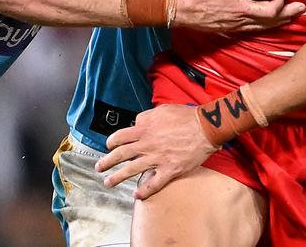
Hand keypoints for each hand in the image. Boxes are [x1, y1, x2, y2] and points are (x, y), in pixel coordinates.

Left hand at [95, 104, 217, 198]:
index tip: (109, 146)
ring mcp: (157, 158)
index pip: (121, 137)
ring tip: (108, 182)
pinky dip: (144, 191)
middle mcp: (148, 144)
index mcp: (146, 128)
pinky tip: (136, 195)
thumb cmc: (186, 116)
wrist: (206, 127)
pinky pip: (153, 184)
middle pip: (121, 154)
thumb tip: (137, 122)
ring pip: (132, 170)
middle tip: (99, 167)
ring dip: (117, 177)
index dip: (112, 142)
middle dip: (107, 162)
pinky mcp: (169, 170)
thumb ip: (148, 116)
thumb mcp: (163, 109)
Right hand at [173, 0, 305, 31]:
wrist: (174, 4)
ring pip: (265, 23)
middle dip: (288, 8)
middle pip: (271, 12)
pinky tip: (274, 23)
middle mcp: (239, 8)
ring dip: (282, 19)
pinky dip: (268, 26)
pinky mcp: (230, 29)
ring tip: (295, 15)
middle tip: (300, 4)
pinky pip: (254, 29)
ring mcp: (235, 21)